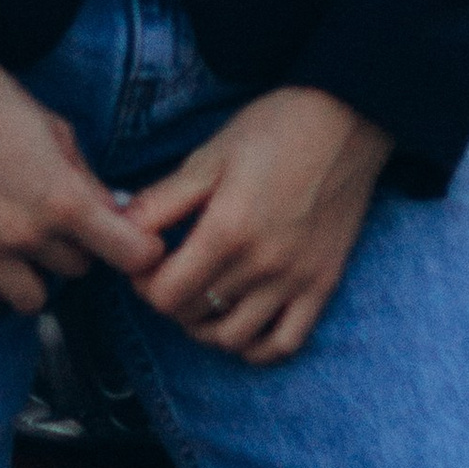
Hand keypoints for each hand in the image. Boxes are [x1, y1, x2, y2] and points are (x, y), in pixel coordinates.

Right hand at [0, 28, 163, 325]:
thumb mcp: (55, 129)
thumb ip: (87, 180)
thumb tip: (115, 217)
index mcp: (62, 197)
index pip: (129, 254)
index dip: (139, 250)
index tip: (133, 242)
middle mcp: (25, 232)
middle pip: (77, 270)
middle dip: (74, 248)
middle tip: (55, 221)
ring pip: (33, 300)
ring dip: (34, 277)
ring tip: (21, 249)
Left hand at [125, 89, 393, 363]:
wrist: (347, 119)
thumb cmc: (273, 130)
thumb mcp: (207, 156)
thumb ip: (161, 201)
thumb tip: (121, 231)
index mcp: (227, 231)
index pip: (165, 295)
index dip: (144, 283)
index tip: (147, 260)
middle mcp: (263, 266)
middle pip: (193, 316)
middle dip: (169, 299)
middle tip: (170, 272)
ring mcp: (297, 280)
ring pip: (234, 339)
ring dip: (206, 326)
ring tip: (201, 296)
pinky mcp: (323, 285)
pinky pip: (286, 343)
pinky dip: (257, 347)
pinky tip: (241, 322)